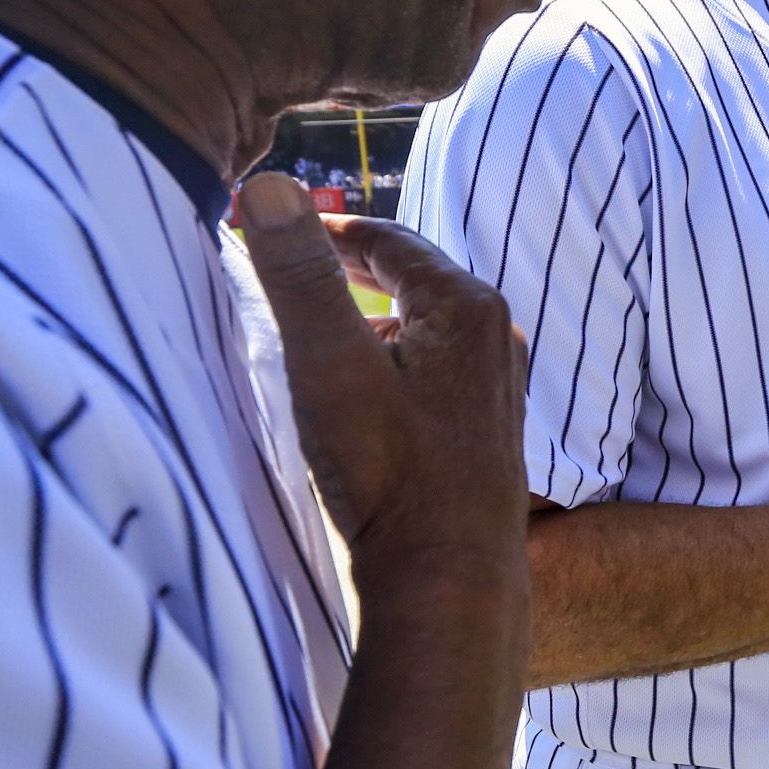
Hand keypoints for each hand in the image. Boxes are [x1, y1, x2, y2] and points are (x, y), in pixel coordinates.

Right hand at [237, 174, 529, 570]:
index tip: (276, 226)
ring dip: (374, 312)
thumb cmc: (389, 474)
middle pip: (413, 276)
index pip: (388, 238)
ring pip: (425, 323)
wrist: (449, 580)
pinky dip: (395, 356)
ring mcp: (498, 384)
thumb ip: (299, 274)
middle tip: (293, 257)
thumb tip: (269, 187)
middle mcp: (495, 336)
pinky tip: (364, 387)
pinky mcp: (489, 427)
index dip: (327, 228)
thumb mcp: (329, 363)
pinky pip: (435, 367)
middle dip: (351, 264)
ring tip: (321, 319)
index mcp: (465, 305)